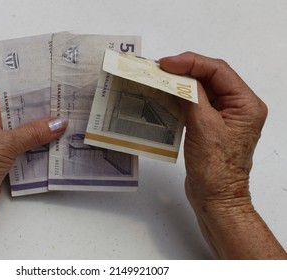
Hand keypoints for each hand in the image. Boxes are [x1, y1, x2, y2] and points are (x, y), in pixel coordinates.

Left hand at [0, 90, 66, 258]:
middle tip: (63, 108)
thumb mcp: (6, 144)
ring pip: (19, 132)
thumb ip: (34, 132)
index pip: (6, 95)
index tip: (52, 90)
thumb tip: (59, 122)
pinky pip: (20, 147)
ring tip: (63, 125)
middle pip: (15, 114)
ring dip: (38, 132)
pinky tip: (53, 144)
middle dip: (38, 114)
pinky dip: (34, 147)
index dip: (30, 93)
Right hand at [160, 53, 286, 258]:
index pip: (219, 70)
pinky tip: (167, 95)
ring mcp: (226, 116)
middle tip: (161, 69)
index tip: (167, 63)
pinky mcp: (213, 125)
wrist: (216, 198)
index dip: (191, 62)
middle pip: (212, 77)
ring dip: (182, 83)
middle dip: (186, 70)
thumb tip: (178, 77)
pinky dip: (182, 97)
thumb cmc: (215, 168)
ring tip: (161, 78)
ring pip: (203, 89)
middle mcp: (239, 106)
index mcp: (246, 104)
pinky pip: (198, 104)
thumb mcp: (203, 127)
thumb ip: (193, 97)